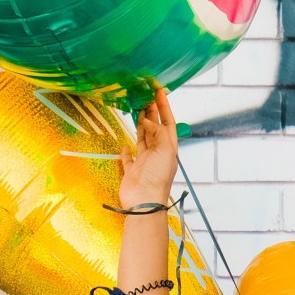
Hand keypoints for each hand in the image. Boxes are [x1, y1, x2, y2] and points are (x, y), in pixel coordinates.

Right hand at [118, 88, 178, 207]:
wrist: (145, 201)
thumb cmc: (158, 177)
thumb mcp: (165, 150)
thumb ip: (159, 132)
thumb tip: (148, 120)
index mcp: (169, 148)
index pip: (168, 123)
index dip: (164, 108)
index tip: (159, 92)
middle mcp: (158, 153)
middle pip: (155, 129)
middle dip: (152, 113)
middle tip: (146, 97)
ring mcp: (145, 162)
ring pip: (143, 139)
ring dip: (141, 126)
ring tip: (137, 110)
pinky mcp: (132, 170)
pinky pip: (129, 158)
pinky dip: (127, 151)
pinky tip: (125, 144)